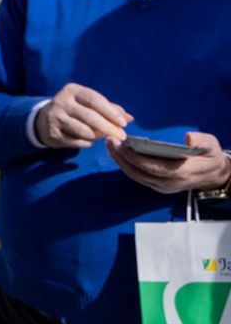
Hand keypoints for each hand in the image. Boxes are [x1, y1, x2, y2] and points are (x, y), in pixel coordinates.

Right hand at [36, 83, 131, 148]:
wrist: (45, 119)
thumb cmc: (76, 109)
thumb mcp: (89, 103)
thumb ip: (110, 108)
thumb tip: (129, 118)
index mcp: (72, 90)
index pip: (94, 100)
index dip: (111, 112)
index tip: (124, 123)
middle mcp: (61, 102)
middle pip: (90, 117)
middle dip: (109, 128)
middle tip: (122, 136)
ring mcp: (55, 117)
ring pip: (84, 131)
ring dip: (98, 136)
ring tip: (102, 136)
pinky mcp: (52, 132)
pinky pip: (77, 142)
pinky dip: (87, 143)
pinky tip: (89, 140)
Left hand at [108, 132, 230, 194]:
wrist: (215, 175)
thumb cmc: (211, 157)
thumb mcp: (212, 146)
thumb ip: (201, 141)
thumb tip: (188, 137)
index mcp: (180, 173)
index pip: (151, 167)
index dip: (133, 157)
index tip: (120, 144)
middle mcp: (168, 183)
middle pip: (138, 172)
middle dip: (121, 157)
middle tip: (109, 140)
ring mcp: (162, 186)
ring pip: (135, 176)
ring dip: (120, 162)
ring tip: (110, 145)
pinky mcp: (158, 186)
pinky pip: (138, 177)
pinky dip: (126, 166)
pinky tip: (118, 153)